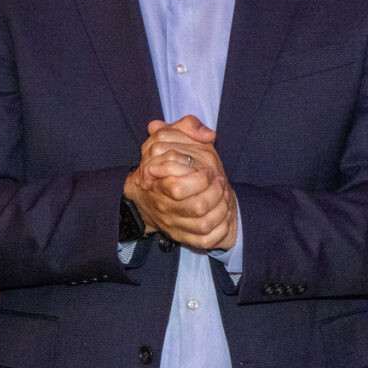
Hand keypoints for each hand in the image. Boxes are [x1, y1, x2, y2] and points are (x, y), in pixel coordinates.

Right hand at [124, 115, 237, 250]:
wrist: (142, 197)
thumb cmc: (160, 162)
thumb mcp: (168, 137)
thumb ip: (188, 126)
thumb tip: (208, 134)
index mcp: (158, 182)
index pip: (177, 187)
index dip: (199, 179)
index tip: (209, 171)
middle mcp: (164, 207)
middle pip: (197, 208)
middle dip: (216, 194)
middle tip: (220, 182)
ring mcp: (174, 224)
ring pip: (203, 226)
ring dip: (221, 210)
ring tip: (225, 195)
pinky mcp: (183, 237)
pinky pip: (205, 240)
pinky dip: (220, 229)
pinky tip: (224, 214)